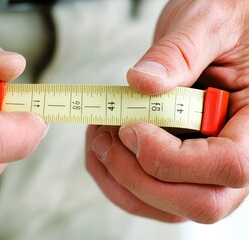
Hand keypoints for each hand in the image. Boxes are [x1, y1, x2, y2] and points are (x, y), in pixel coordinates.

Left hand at [86, 0, 248, 222]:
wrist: (210, 32)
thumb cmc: (225, 21)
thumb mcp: (207, 24)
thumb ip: (179, 53)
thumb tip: (143, 83)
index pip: (228, 167)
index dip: (172, 159)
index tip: (130, 128)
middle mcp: (237, 153)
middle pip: (197, 203)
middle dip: (139, 178)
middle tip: (105, 141)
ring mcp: (207, 166)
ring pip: (167, 206)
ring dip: (121, 180)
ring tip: (99, 137)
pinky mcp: (182, 165)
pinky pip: (150, 193)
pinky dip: (117, 177)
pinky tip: (103, 142)